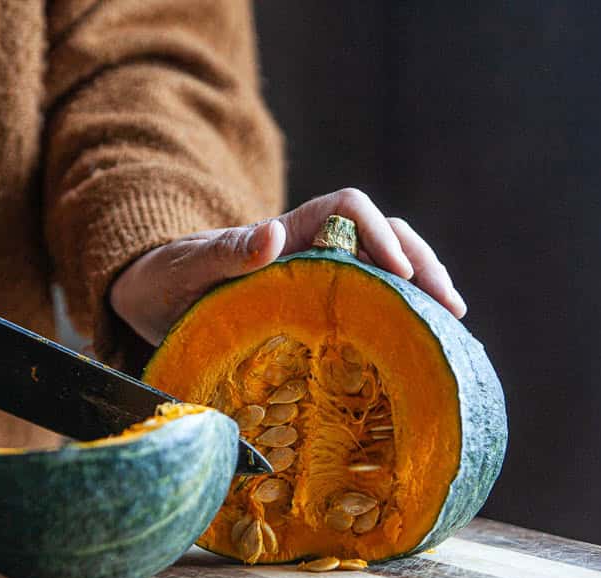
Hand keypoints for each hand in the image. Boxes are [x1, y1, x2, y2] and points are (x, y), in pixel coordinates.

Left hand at [109, 188, 466, 344]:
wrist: (152, 302)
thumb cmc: (168, 279)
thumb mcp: (188, 267)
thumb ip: (226, 252)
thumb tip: (272, 234)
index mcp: (288, 230)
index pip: (348, 207)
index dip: (378, 234)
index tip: (398, 275)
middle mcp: (312, 248)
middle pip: (385, 234)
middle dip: (421, 264)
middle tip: (448, 308)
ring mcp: (320, 278)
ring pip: (385, 268)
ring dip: (420, 289)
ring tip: (447, 324)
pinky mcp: (320, 309)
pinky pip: (368, 304)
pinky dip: (398, 317)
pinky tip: (417, 347)